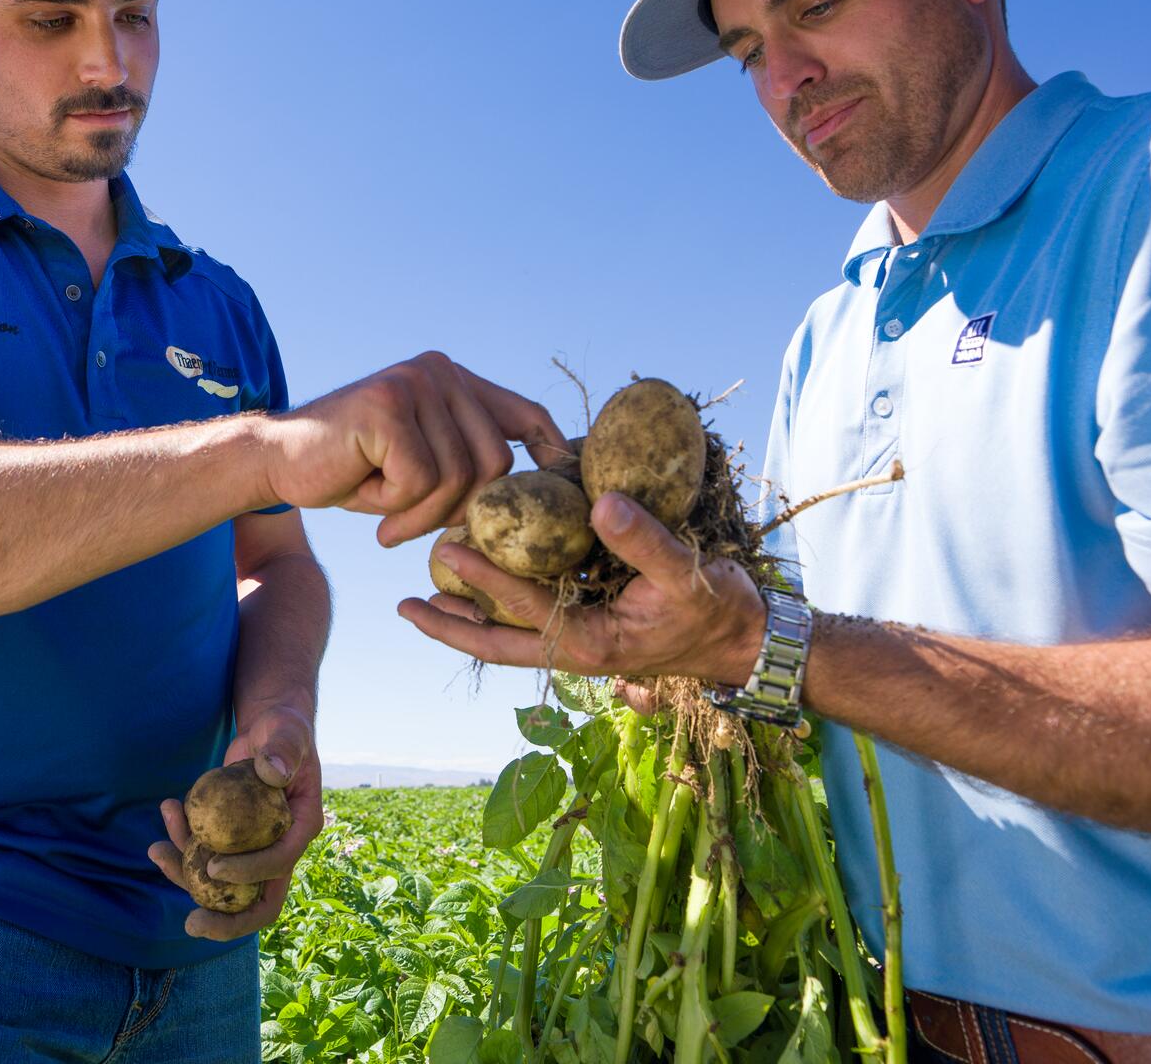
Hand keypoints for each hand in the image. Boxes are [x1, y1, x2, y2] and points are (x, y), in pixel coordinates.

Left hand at [147, 705, 323, 940]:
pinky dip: (180, 841)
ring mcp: (254, 847)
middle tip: (190, 925)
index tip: (213, 865)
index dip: (249, 874)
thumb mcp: (286, 732)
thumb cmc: (283, 727)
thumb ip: (284, 749)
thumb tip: (274, 772)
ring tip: (154, 850)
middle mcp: (280, 846)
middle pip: (258, 900)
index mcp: (301, 827)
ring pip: (222, 883)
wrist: (268, 729)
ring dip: (186, 875)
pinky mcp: (231, 839)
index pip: (279, 864)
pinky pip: (204, 854)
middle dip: (226, 922)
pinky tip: (166, 812)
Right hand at [261, 353, 568, 546]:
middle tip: (412, 522)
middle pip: (495, 462)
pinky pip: (421, 480)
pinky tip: (363, 491)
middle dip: (459, 508)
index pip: (525, 415)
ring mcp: (416, 383)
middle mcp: (440, 371)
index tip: (560, 492)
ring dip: (422, 513)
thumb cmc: (351, 471)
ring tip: (385, 510)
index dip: (551, 454)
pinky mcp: (390, 406)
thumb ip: (466, 465)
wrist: (276, 462)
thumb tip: (533, 496)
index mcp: (454, 380)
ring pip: (458, 477)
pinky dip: (395, 506)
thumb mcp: (421, 467)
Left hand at [397, 490, 767, 685]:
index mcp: (591, 643)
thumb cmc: (719, 609)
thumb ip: (643, 539)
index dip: (483, 578)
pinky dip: (503, 603)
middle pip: (498, 642)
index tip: (446, 547)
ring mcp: (580, 640)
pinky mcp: (588, 626)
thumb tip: (599, 502)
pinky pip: (533, 618)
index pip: (523, 608)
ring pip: (510, 634)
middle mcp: (576, 647)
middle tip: (404, 605)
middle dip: (451, 626)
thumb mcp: (685, 573)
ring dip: (469, 618)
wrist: (746, 639)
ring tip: (425, 596)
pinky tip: (484, 578)